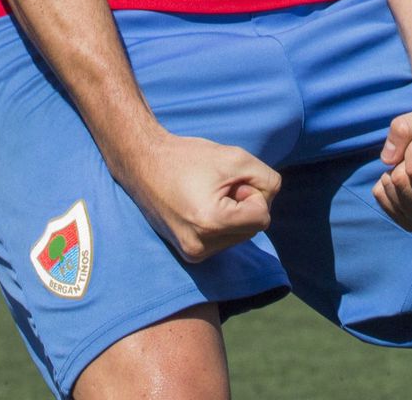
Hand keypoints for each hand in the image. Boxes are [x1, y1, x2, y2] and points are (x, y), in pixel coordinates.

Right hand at [114, 130, 279, 263]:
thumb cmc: (188, 157)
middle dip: (243, 205)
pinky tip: (200, 206)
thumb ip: (267, 180)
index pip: (262, 217)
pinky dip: (221, 223)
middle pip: (252, 229)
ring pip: (240, 236)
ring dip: (232, 214)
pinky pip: (223, 241)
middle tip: (215, 186)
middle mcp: (201, 246)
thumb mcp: (237, 158)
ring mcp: (193, 254)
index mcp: (211, 223)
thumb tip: (268, 204)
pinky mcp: (189, 254)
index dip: (251, 193)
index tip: (228, 181)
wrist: (143, 163)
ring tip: (205, 195)